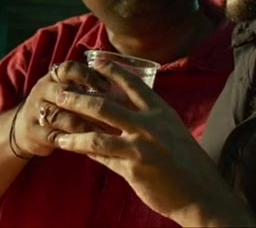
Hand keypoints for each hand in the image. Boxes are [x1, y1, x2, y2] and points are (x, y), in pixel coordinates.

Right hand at [12, 60, 118, 157]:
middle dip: (89, 104)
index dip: (88, 75)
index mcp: (54, 77)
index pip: (69, 69)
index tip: (108, 86)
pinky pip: (55, 136)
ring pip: (61, 116)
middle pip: (65, 93)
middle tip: (111, 114)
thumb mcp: (68, 92)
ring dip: (83, 125)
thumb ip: (87, 87)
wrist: (24, 128)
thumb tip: (124, 86)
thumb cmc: (59, 107)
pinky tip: (90, 148)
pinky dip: (73, 142)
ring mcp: (35, 111)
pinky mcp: (34, 132)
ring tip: (104, 134)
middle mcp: (43, 90)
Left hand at [49, 61, 255, 226]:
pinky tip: (66, 145)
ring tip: (52, 121)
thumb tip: (122, 110)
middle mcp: (149, 125)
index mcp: (161, 112)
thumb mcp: (172, 132)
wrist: (202, 194)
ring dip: (70, 126)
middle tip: (59, 92)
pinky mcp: (132, 169)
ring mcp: (139, 147)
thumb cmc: (188, 163)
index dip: (112, 71)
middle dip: (77, 97)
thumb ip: (149, 120)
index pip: (133, 84)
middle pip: (104, 105)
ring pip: (95, 134)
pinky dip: (82, 149)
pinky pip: (100, 156)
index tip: (95, 62)